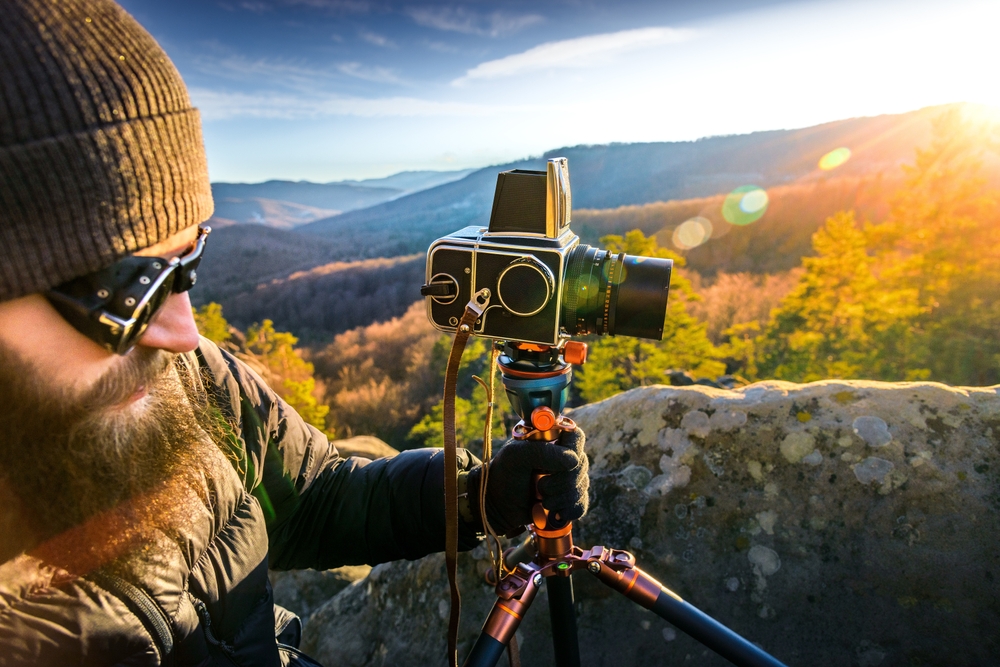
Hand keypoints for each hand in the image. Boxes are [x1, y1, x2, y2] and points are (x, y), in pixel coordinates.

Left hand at [467, 427, 588, 536]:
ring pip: (582, 485)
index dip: (571, 450)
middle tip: (540, 487)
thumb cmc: (504, 474)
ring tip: (542, 500)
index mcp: (552, 438)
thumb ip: (541, 452)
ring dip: (561, 497)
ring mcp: (569, 477)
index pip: (576, 437)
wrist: (498, 505)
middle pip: (581, 464)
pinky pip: (581, 504)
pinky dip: (568, 510)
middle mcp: (564, 455)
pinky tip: (554, 512)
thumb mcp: (515, 456)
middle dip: (562, 481)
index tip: (552, 465)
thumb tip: (573, 460)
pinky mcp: (570, 498)